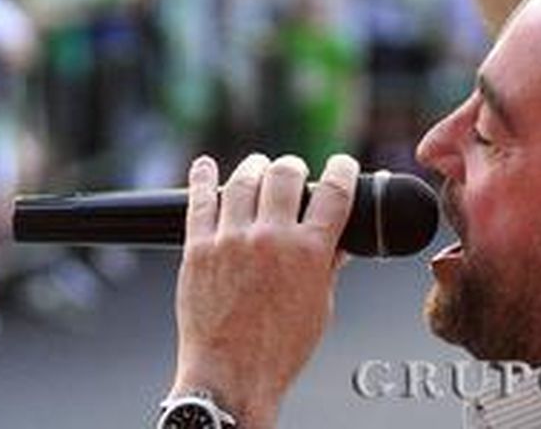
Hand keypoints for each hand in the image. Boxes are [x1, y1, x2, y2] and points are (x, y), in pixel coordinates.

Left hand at [170, 152, 358, 428]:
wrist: (231, 375)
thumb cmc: (278, 350)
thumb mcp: (319, 308)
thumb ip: (327, 267)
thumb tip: (338, 242)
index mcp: (309, 253)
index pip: (334, 193)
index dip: (343, 170)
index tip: (342, 164)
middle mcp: (270, 239)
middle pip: (285, 175)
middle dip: (294, 168)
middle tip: (293, 172)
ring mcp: (231, 240)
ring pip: (243, 180)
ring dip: (255, 168)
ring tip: (257, 169)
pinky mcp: (198, 247)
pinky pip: (200, 199)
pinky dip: (203, 177)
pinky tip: (205, 166)